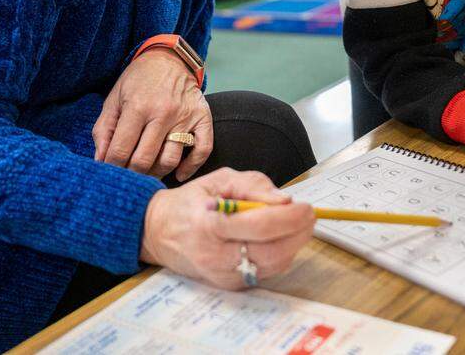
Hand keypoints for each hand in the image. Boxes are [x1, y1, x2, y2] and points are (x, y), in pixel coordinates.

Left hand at [93, 48, 211, 180]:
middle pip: (145, 160)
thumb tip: (101, 160)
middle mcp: (163, 113)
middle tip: (128, 175)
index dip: (113, 167)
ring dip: (157, 173)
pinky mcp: (203, 117)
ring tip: (148, 172)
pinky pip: (202, 150)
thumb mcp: (114, 98)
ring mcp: (185, 116)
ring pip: (170, 160)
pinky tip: (178, 173)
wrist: (169, 58)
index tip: (111, 171)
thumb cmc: (138, 80)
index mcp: (137, 107)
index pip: (121, 150)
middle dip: (132, 174)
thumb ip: (104, 130)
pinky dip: (191, 167)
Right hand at [140, 168, 315, 288]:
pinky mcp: (228, 285)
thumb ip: (253, 185)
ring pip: (272, 266)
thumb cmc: (189, 203)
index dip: (290, 217)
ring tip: (295, 226)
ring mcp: (222, 275)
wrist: (157, 232)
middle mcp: (215, 255)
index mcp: (210, 224)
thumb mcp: (218, 180)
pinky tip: (277, 240)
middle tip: (308, 216)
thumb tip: (284, 200)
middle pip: (272, 253)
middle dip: (298, 234)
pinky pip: (264, 273)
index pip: (261, 226)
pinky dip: (278, 256)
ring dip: (293, 246)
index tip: (305, 206)